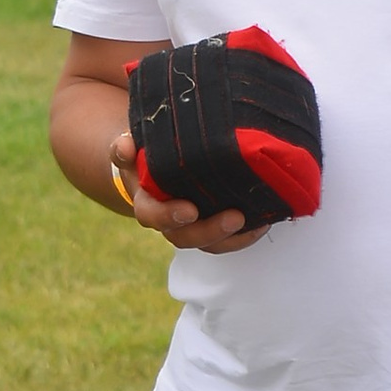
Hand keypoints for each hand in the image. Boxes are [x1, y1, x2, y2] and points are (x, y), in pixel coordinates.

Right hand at [108, 131, 269, 255]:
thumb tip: (125, 146)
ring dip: (234, 237)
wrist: (158, 168)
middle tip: (235, 217)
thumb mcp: (133, 149)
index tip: (190, 210)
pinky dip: (248, 234)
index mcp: (147, 204)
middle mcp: (170, 223)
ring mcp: (194, 229)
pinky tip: (265, 220)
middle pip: (186, 237)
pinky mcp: (215, 228)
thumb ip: (125, 148)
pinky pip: (230, 240)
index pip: (152, 215)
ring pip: (212, 244)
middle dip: (211, 231)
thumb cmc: (147, 157)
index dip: (169, 216)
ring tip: (257, 222)